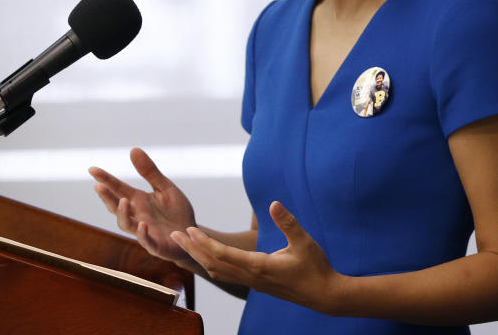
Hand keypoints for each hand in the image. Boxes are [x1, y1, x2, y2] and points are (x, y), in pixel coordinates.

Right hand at [89, 147, 196, 266]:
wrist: (192, 234)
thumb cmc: (176, 212)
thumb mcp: (165, 188)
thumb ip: (150, 172)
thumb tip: (133, 149)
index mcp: (139, 201)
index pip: (119, 189)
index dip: (106, 179)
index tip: (92, 169)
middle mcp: (137, 216)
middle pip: (117, 207)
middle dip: (107, 198)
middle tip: (98, 186)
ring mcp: (145, 231)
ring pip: (127, 225)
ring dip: (123, 214)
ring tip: (124, 200)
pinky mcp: (157, 245)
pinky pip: (147, 241)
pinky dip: (143, 234)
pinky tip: (143, 224)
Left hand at [170, 201, 342, 313]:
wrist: (322, 294)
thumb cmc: (315, 267)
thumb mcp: (304, 242)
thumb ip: (288, 222)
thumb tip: (274, 204)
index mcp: (259, 265)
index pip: (222, 255)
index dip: (203, 243)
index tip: (188, 230)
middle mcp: (250, 276)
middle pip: (213, 264)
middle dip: (192, 250)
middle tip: (175, 235)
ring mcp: (252, 282)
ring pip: (217, 272)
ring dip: (200, 258)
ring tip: (186, 244)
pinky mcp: (256, 284)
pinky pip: (226, 275)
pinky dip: (212, 265)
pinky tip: (209, 258)